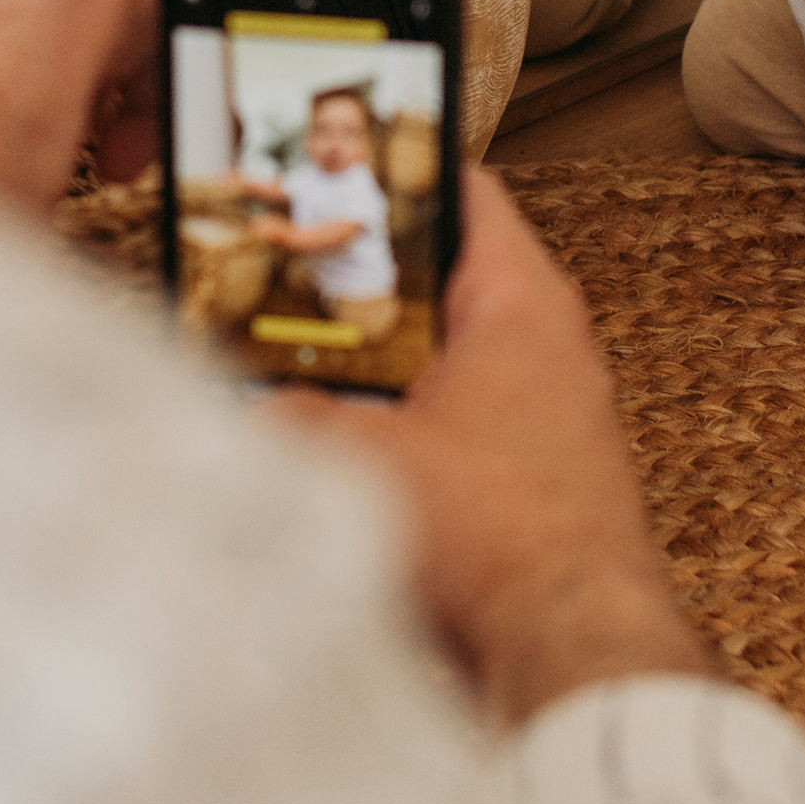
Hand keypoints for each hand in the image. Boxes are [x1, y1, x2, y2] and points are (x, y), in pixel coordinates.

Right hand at [320, 174, 707, 724]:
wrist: (573, 649)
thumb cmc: (500, 535)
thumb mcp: (357, 457)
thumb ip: (283, 417)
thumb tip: (231, 407)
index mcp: (519, 299)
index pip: (460, 189)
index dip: (392, 164)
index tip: (330, 155)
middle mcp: (544, 344)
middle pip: (436, 278)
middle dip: (356, 277)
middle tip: (279, 263)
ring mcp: (543, 414)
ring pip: (438, 357)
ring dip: (371, 363)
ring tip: (287, 359)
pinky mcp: (531, 480)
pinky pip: (450, 425)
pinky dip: (397, 426)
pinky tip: (337, 451)